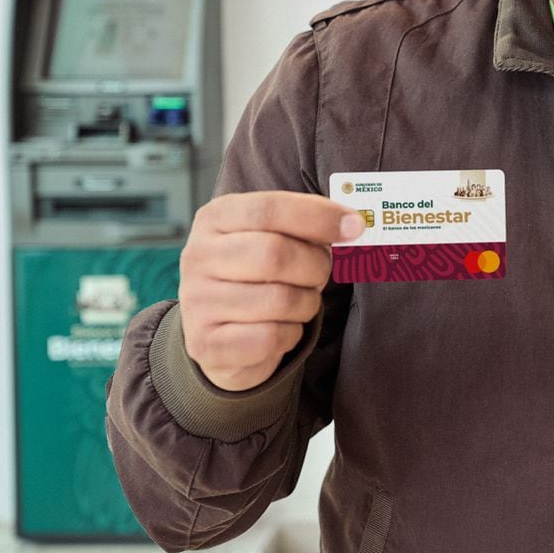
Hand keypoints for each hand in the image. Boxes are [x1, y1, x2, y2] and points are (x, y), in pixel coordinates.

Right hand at [177, 192, 363, 390]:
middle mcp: (198, 256)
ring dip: (306, 303)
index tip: (355, 225)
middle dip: (315, 265)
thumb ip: (306, 224)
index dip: (318, 216)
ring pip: (279, 300)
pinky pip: (270, 337)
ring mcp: (197, 301)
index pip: (269, 208)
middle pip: (275, 254)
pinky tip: (282, 329)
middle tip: (321, 273)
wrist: (221, 333)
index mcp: (214, 218)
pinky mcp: (206, 344)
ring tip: (300, 301)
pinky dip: (290, 334)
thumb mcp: (272, 237)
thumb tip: (353, 223)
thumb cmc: (258, 275)